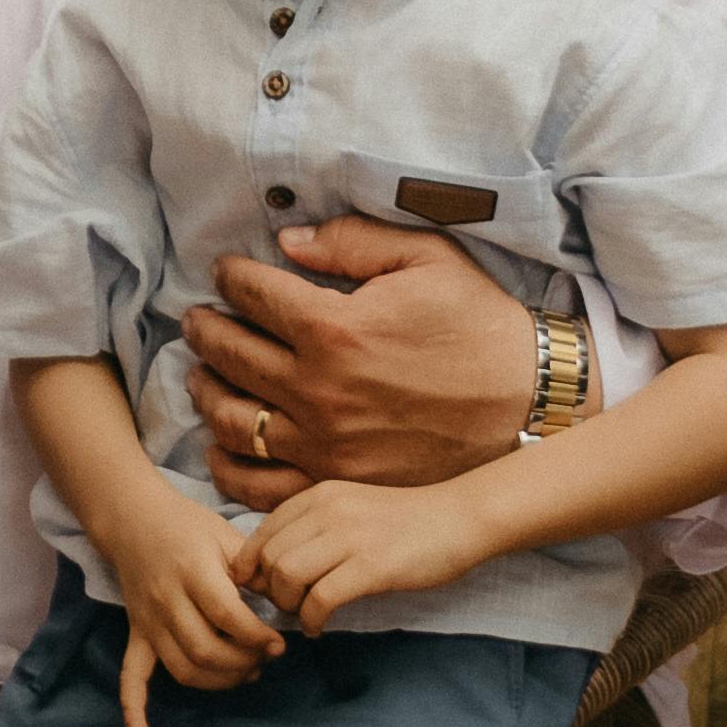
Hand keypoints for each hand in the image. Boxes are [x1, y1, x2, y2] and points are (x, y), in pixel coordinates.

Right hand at [97, 480, 281, 726]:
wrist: (134, 519)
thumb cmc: (188, 526)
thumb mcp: (227, 535)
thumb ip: (256, 569)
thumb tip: (287, 603)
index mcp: (193, 572)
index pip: (227, 616)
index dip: (257, 637)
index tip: (279, 644)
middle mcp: (167, 600)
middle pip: (206, 650)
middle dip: (243, 663)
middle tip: (266, 658)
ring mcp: (149, 621)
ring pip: (182, 668)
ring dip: (218, 681)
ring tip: (245, 674)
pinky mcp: (137, 633)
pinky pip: (131, 675)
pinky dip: (132, 708)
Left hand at [181, 213, 538, 504]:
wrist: (528, 404)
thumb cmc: (480, 327)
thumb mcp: (427, 260)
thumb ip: (352, 242)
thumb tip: (286, 242)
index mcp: (335, 328)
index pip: (254, 295)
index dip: (231, 279)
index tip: (225, 274)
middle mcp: (317, 389)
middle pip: (230, 355)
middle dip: (205, 330)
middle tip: (197, 320)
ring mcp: (322, 444)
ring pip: (231, 420)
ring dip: (205, 392)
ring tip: (200, 375)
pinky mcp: (334, 484)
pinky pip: (257, 483)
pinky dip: (228, 464)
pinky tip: (220, 443)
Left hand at [242, 475, 492, 636]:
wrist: (460, 518)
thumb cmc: (406, 521)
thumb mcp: (352, 508)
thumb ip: (315, 526)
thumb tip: (274, 562)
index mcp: (320, 497)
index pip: (263, 532)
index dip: (252, 565)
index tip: (259, 587)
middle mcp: (329, 512)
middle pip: (270, 558)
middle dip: (269, 589)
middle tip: (286, 605)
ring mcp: (350, 538)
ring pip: (287, 576)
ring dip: (288, 605)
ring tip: (303, 614)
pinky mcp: (372, 567)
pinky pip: (320, 599)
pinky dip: (312, 620)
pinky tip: (319, 627)